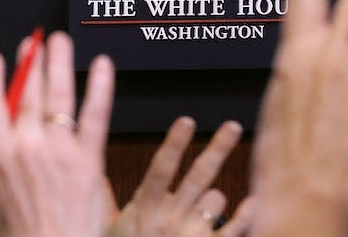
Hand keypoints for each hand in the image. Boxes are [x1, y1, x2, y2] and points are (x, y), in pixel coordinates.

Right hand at [0, 31, 114, 236]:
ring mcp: (60, 149)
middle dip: (30, 64)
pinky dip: (101, 87)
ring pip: (59, 95)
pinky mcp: (89, 158)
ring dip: (59, 63)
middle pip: (27, 94)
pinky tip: (102, 64)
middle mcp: (27, 146)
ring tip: (60, 40)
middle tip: (34, 42)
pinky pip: (96, 115)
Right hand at [108, 117, 245, 236]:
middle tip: (232, 126)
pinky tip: (253, 201)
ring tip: (199, 210)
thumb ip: (105, 199)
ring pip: (216, 199)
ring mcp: (191, 235)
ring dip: (213, 199)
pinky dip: (245, 214)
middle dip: (218, 148)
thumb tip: (94, 174)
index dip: (175, 144)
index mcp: (145, 208)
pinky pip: (232, 228)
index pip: (161, 168)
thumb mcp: (108, 228)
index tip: (187, 121)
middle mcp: (170, 219)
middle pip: (199, 176)